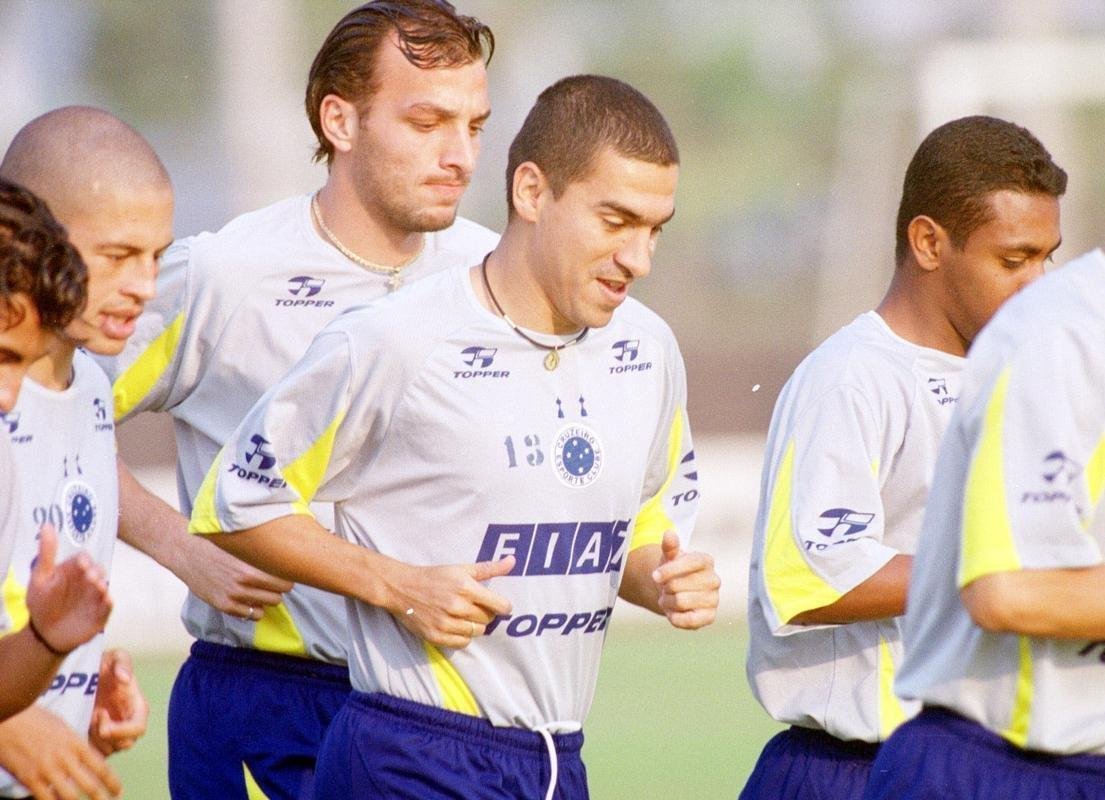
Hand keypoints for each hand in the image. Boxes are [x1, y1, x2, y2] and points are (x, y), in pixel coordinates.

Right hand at [0, 705, 120, 799]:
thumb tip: (86, 758)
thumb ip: (75, 745)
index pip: (101, 768)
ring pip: (70, 796)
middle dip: (102, 797)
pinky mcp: (29, 778)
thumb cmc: (36, 719)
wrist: (9, 716)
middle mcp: (65, 758)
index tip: (118, 791)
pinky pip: (46, 798)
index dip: (112, 783)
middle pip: (90, 785)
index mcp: (76, 744)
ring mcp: (47, 769)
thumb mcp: (63, 727)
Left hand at [25, 525, 111, 653]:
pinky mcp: (101, 612)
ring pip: (104, 586)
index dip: (83, 560)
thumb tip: (47, 524)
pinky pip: (108, 605)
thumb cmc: (42, 603)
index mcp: (74, 570)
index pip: (83, 558)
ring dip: (102, 586)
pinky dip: (108, 602)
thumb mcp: (40, 578)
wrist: (46, 634)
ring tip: (97, 587)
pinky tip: (105, 600)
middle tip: (89, 576)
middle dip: (95, 572)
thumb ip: (46, 553)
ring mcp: (96, 596)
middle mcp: (88, 580)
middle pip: (98, 570)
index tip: (80, 563)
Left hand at [88, 649, 148, 754]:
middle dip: (106, 737)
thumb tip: (125, 678)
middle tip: (92, 719)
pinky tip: (78, 728)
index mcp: (137, 707)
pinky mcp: (97, 739)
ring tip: (85, 720)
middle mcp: (127, 723)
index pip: (138, 728)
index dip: (122, 730)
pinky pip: (94, 753)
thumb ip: (122, 662)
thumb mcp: (114, 656)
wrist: (84, 673)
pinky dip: (86, 746)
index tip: (102, 720)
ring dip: (95, 741)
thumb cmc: (103, 664)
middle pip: (124, 744)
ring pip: (108, 750)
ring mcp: (113, 733)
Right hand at [175, 534, 293, 619]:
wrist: (187, 551)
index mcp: (252, 565)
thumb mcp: (242, 546)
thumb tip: (285, 561)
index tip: (283, 574)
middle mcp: (244, 582)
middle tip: (271, 582)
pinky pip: (251, 616)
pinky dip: (254, 609)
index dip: (286, 578)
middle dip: (277, 589)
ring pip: (268, 605)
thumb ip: (261, 556)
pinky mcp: (223, 605)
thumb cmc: (217, 545)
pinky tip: (248, 598)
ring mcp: (234, 595)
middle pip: (279, 595)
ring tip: (259, 589)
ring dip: (266, 598)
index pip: (285, 581)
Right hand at [386, 557, 514, 648]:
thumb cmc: (434, 576)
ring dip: (475, 625)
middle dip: (486, 614)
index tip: (503, 607)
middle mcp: (456, 606)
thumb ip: (489, 568)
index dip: (504, 607)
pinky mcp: (435, 636)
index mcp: (464, 587)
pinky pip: (462, 643)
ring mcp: (445, 623)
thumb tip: (513, 561)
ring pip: (476, 632)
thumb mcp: (461, 568)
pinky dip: (463, 637)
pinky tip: (456, 626)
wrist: (401, 588)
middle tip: (477, 607)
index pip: (497, 605)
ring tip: (465, 616)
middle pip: (487, 619)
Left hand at [651, 531, 719, 629]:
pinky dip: (675, 618)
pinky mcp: (710, 617)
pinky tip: (673, 613)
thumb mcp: (668, 556)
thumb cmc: (673, 571)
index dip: (670, 570)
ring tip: (667, 598)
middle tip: (664, 588)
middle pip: (680, 584)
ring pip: (681, 601)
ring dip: (667, 602)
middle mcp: (714, 580)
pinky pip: (689, 621)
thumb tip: (669, 534)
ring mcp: (714, 599)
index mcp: (706, 561)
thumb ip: (669, 546)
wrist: (675, 592)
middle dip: (665, 588)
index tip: (654, 576)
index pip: (691, 562)